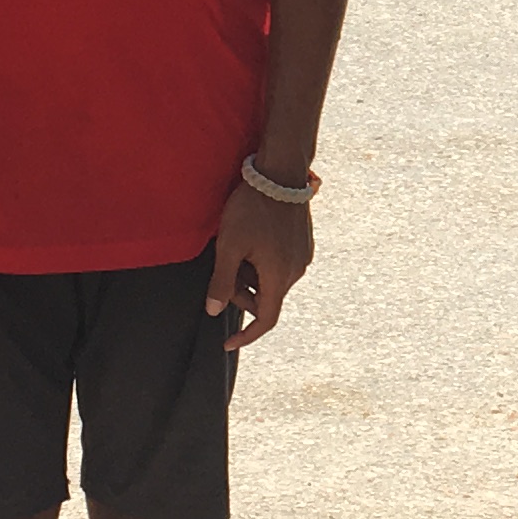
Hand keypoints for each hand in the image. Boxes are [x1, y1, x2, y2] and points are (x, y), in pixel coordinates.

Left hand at [206, 177, 314, 347]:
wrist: (280, 174)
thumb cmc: (251, 209)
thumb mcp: (228, 246)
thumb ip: (221, 282)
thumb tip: (213, 311)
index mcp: (279, 277)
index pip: (265, 319)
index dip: (246, 336)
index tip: (228, 343)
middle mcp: (296, 271)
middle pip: (266, 298)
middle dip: (241, 294)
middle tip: (222, 271)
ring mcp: (302, 256)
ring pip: (272, 281)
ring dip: (252, 276)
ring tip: (236, 250)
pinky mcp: (303, 243)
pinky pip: (281, 265)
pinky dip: (263, 264)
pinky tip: (251, 242)